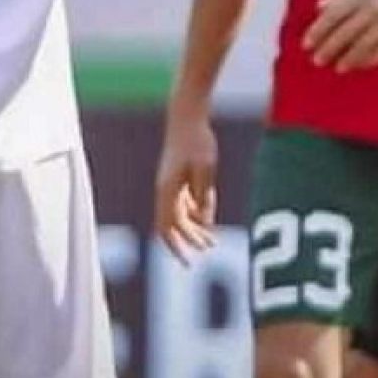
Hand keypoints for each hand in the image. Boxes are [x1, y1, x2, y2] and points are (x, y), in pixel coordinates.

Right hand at [153, 100, 219, 262]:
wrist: (186, 115)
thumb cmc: (197, 141)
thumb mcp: (205, 169)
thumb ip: (203, 195)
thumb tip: (204, 220)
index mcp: (167, 191)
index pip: (168, 228)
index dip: (177, 247)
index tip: (189, 261)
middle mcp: (165, 190)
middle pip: (174, 224)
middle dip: (189, 239)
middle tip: (208, 250)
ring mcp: (170, 183)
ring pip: (180, 214)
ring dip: (194, 227)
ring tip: (212, 240)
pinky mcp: (177, 176)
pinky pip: (184, 202)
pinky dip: (195, 212)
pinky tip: (208, 217)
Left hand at [302, 0, 377, 72]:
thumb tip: (319, 7)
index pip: (332, 15)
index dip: (318, 31)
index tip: (307, 44)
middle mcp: (372, 6)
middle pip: (344, 33)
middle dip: (329, 48)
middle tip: (318, 60)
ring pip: (362, 45)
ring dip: (348, 58)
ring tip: (338, 67)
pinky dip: (370, 60)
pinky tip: (361, 65)